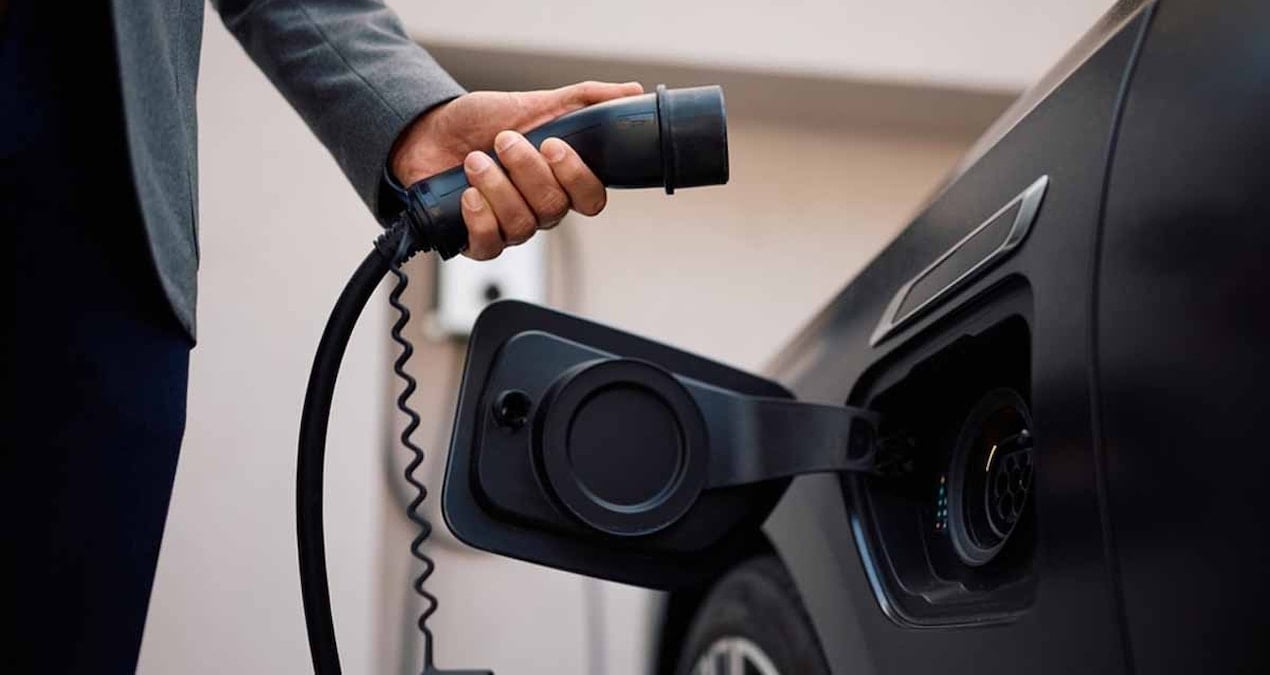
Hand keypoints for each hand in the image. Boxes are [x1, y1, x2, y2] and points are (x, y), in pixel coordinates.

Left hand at [390, 81, 644, 259]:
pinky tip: (467, 194)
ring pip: (522, 225)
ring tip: (475, 160)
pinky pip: (490, 245)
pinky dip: (479, 218)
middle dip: (527, 171)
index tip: (554, 145)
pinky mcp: (478, 239)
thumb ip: (583, 100)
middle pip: (553, 208)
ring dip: (497, 188)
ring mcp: (510, 227)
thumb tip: (631, 92)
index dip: (577, 177)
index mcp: (561, 181)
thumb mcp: (535, 102)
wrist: (429, 132)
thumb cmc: (482, 122)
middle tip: (504, 140)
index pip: (591, 199)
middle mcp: (540, 209)